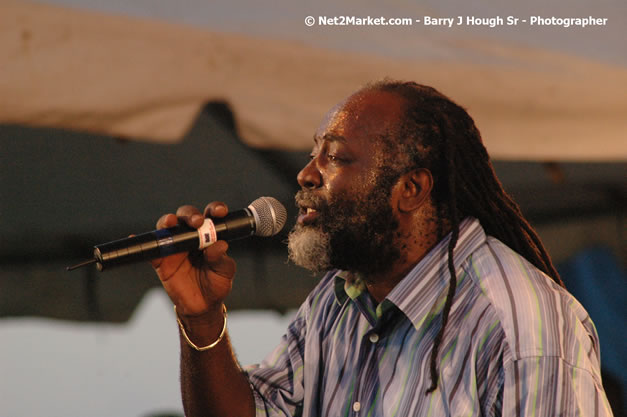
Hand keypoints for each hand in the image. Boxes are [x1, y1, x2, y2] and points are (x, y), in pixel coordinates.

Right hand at [152, 202, 235, 316]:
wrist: (201, 305)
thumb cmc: (216, 284)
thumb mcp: (224, 271)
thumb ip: (221, 258)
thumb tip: (219, 245)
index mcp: (210, 235)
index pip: (212, 216)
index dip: (215, 209)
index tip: (219, 212)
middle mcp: (191, 236)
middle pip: (187, 216)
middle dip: (190, 214)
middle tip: (197, 222)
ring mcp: (175, 246)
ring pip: (168, 227)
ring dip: (167, 221)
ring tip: (169, 222)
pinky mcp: (161, 259)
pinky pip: (150, 248)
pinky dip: (142, 242)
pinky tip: (135, 236)